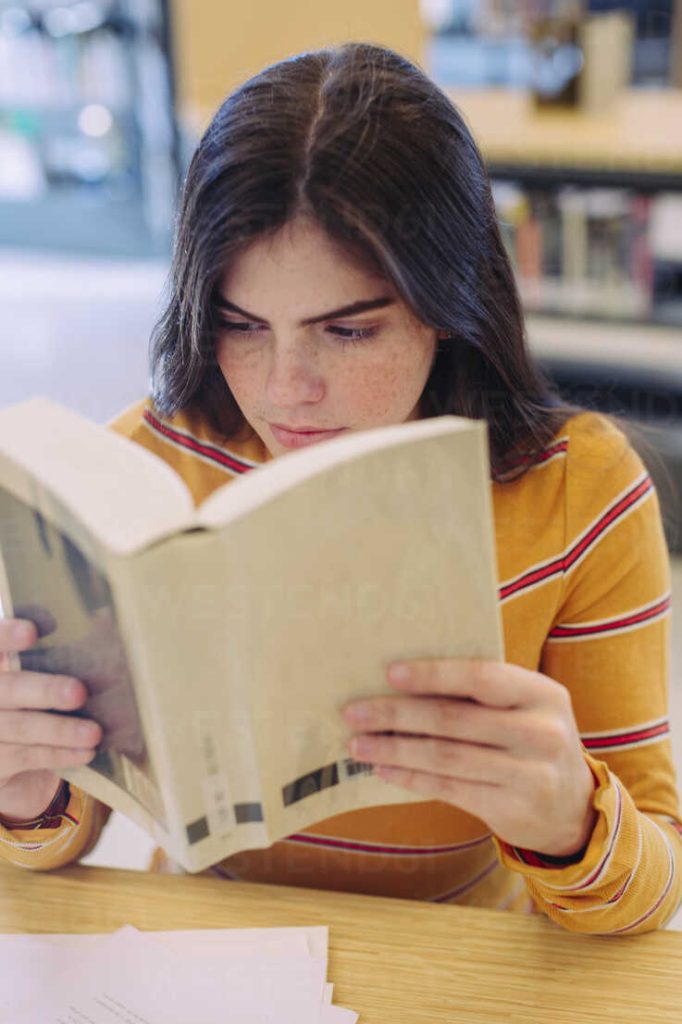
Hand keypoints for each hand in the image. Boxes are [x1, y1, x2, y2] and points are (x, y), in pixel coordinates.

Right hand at [0, 618, 100, 822]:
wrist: (11, 759)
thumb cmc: (31, 702)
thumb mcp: (39, 671)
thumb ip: (58, 649)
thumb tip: (103, 618)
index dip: (5, 636)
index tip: (32, 632)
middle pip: (8, 688)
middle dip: (44, 690)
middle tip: (79, 692)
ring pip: (19, 727)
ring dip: (60, 730)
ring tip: (93, 732)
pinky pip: (25, 757)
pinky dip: (58, 753)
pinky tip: (86, 751)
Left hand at [342, 659, 597, 856]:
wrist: (574, 806)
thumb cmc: (530, 739)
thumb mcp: (525, 707)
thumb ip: (482, 692)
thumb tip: (401, 678)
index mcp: (542, 694)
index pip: (481, 677)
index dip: (434, 675)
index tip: (389, 673)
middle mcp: (541, 733)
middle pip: (454, 719)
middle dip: (396, 714)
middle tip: (354, 711)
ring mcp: (529, 775)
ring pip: (445, 757)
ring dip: (394, 748)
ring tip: (358, 742)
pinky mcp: (511, 810)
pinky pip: (448, 789)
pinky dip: (410, 776)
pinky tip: (383, 767)